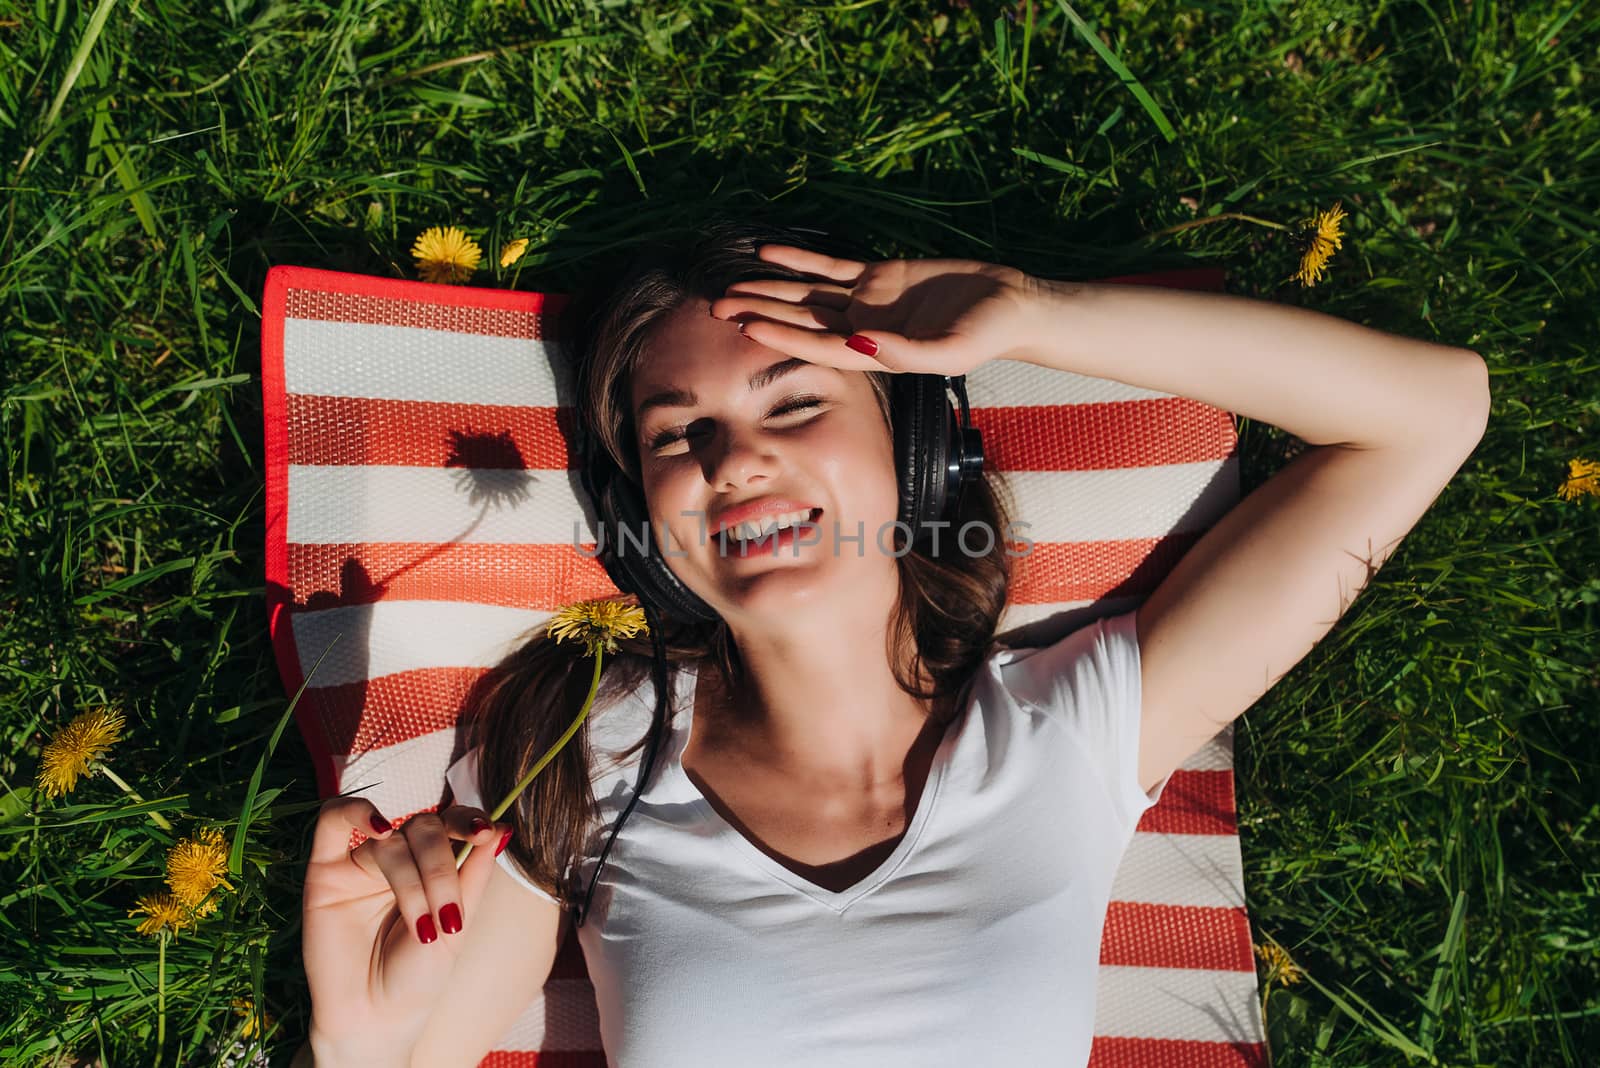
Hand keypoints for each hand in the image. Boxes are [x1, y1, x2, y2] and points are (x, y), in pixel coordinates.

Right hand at [301, 796, 510, 1059]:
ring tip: (421, 926)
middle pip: (424, 827)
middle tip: (447, 916)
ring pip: (392, 838)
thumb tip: (502, 827)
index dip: (468, 820)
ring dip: (412, 879)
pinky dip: (356, 812)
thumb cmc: (417, 978)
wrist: (375, 1020)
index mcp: (433, 865)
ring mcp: (361, 861)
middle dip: (441, 869)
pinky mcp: (325, 870)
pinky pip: (332, 820)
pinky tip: (379, 829)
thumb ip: (474, 876)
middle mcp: (399, 857)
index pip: (451, 823)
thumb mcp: (457, 927)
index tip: (485, 832)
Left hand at [707, 243, 1048, 377]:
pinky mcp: (881, 275)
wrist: (1012, 306)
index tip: (746, 327)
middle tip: (716, 309)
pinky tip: (768, 253)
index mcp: (875, 353)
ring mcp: (869, 301)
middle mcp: (863, 329)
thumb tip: (859, 344)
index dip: (780, 336)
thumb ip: (904, 352)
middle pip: (801, 321)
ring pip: (808, 294)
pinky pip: (831, 268)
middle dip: (760, 314)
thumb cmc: (986, 335)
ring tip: (730, 287)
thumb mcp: (949, 351)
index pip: (816, 346)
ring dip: (771, 290)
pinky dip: (801, 261)